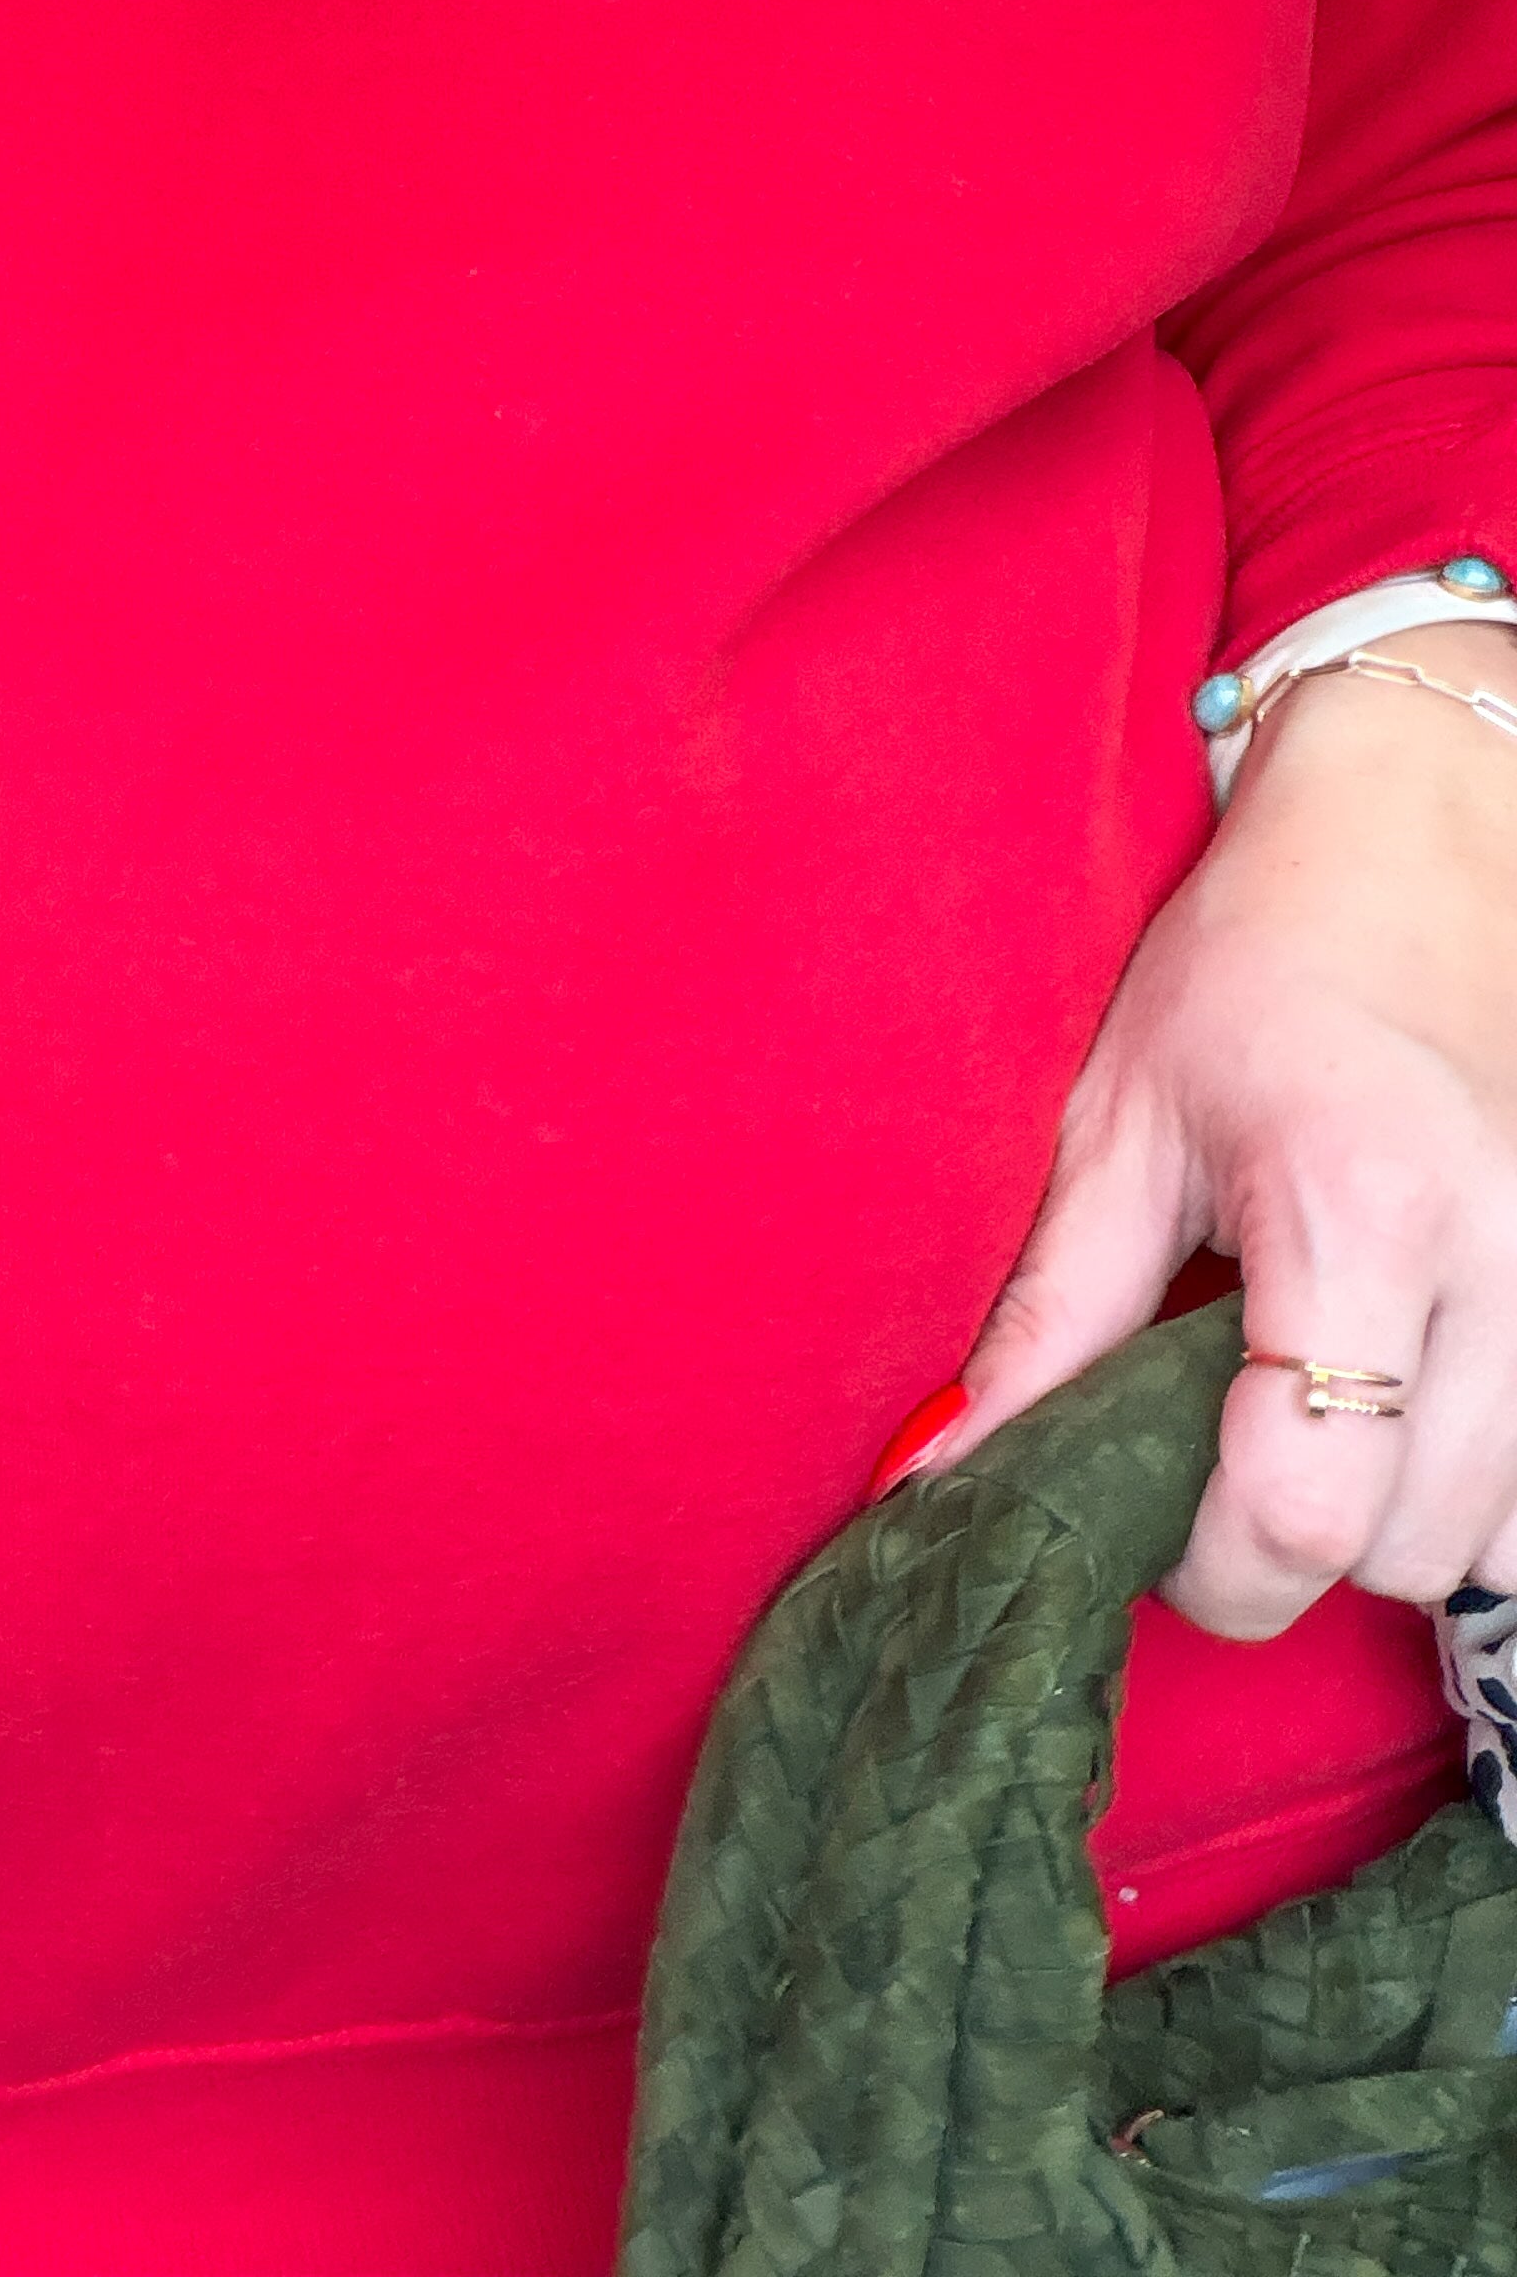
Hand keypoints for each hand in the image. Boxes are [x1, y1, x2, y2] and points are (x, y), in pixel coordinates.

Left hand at [928, 624, 1516, 1634]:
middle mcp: (1499, 1266)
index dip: (1210, 1567)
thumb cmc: (1253, 967)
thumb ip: (1046, 1320)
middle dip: (1295, 1546)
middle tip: (1216, 1452)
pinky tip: (1403, 1407)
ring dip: (1398, 1524)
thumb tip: (948, 1476)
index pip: (1300, 1507)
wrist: (1415, 842)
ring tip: (1315, 1418)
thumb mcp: (1119, 1124)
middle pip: (1409, 1552)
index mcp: (1356, 1215)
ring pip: (1503, 1543)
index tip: (1149, 1527)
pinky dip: (1476, 1488)